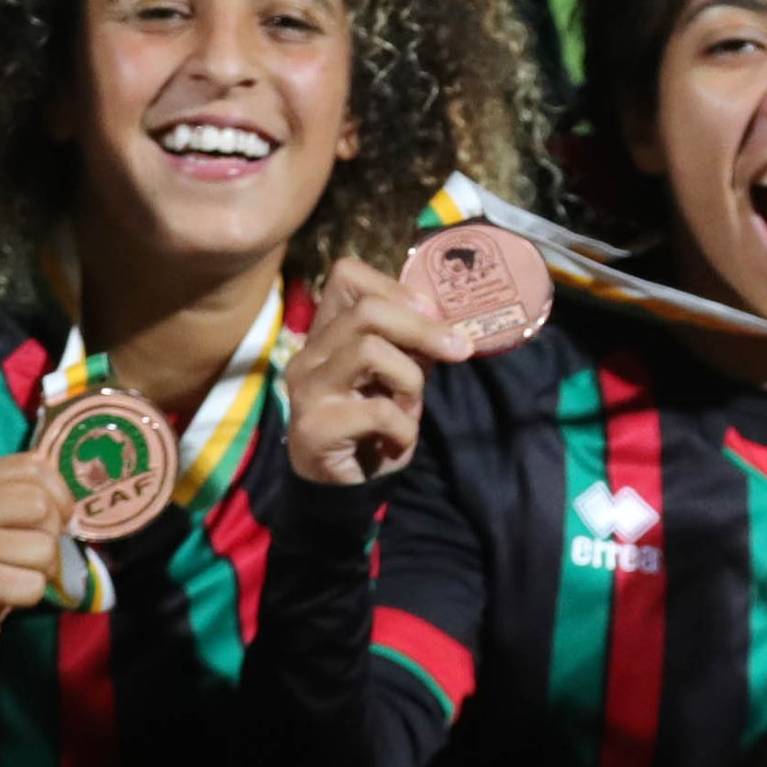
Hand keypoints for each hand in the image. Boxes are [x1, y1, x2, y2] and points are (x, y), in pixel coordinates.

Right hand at [0, 452, 66, 682]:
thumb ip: (24, 501)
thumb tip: (74, 503)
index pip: (32, 466)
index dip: (59, 495)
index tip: (54, 521)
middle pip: (42, 506)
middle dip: (50, 538)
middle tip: (29, 560)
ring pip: (44, 548)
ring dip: (41, 572)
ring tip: (12, 579)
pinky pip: (33, 585)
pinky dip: (30, 597)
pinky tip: (4, 599)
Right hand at [285, 257, 474, 487]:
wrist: (343, 490)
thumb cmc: (373, 430)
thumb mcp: (398, 380)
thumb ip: (412, 348)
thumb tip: (445, 321)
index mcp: (328, 334)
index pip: (347, 276)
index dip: (395, 288)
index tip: (434, 313)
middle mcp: (310, 354)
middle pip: (367, 311)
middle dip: (423, 329)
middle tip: (458, 350)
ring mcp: (307, 388)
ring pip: (370, 351)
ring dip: (410, 381)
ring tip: (409, 409)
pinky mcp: (314, 425)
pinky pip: (378, 411)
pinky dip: (403, 429)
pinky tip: (395, 443)